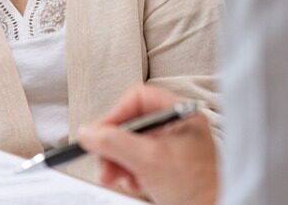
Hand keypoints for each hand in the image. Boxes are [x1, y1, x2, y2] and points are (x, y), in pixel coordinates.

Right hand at [76, 85, 218, 204]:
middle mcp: (176, 127)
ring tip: (116, 177)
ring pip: (132, 145)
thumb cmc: (199, 188)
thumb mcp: (148, 160)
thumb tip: (88, 132)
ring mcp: (173, 148)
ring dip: (119, 162)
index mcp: (179, 114)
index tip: (99, 134)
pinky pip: (140, 162)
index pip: (137, 99)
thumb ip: (114, 142)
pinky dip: (130, 172)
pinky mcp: (169, 167)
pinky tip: (134, 183)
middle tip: (103, 162)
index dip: (114, 115)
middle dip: (113, 146)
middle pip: (131, 124)